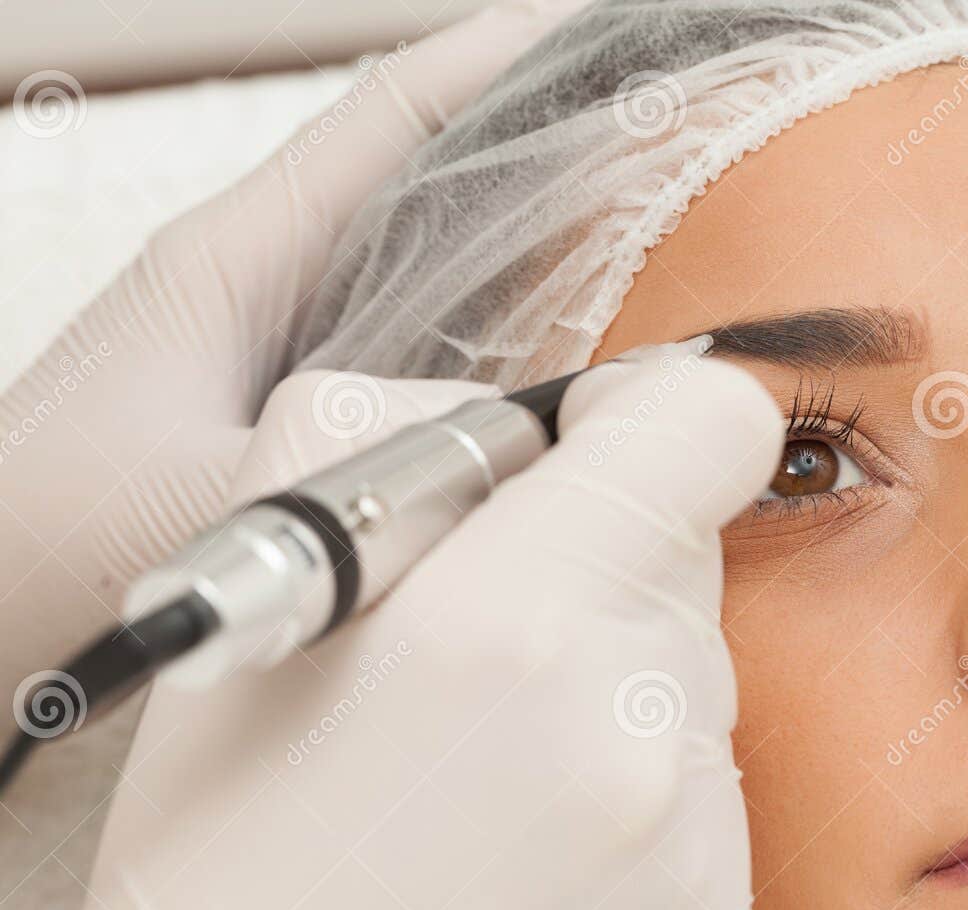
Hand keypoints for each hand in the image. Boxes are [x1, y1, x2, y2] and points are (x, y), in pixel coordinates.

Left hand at [0, 4, 574, 727]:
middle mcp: (260, 285)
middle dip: (543, 141)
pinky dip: (495, 335)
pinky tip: (562, 362)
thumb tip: (523, 447)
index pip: (390, 121)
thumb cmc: (38, 555)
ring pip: (424, 263)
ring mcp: (275, 349)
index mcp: (233, 261)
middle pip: (423, 177)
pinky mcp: (287, 414)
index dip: (501, 60)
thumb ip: (364, 463)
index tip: (604, 29)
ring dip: (528, 240)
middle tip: (663, 133)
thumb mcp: (212, 500)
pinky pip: (415, 350)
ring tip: (643, 230)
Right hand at [19, 349, 782, 909]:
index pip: (707, 428)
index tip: (599, 446)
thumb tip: (552, 424)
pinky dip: (632, 772)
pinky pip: (703, 771)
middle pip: (690, 547)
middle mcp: (629, 716)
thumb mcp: (273, 578)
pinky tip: (533, 837)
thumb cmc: (231, 836)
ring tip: (490, 762)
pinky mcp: (714, 903)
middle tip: (483, 636)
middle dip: (601, 558)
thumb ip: (418, 443)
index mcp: (513, 617)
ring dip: (613, 671)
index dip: (655, 416)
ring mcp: (687, 823)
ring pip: (693, 662)